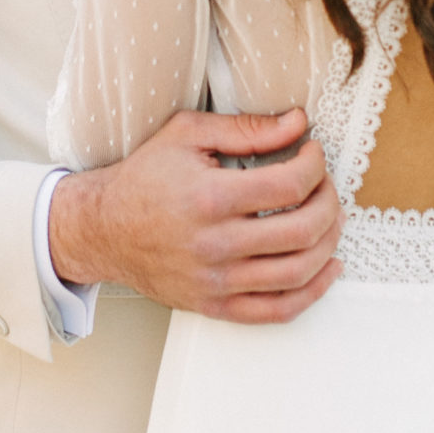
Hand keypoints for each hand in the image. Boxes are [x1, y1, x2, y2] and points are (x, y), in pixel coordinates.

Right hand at [47, 108, 342, 323]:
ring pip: (297, 272)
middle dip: (329, 202)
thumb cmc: (144, 178)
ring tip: (331, 220)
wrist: (103, 229)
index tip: (313, 155)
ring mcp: (216, 281)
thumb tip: (297, 123)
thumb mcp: (188, 134)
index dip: (315, 166)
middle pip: (302, 230)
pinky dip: (312, 292)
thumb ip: (246, 128)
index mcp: (209, 196)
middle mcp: (215, 243)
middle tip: (326, 185)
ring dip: (328, 243)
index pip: (289, 185)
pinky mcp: (215, 305)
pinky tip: (326, 268)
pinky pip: (277, 310)